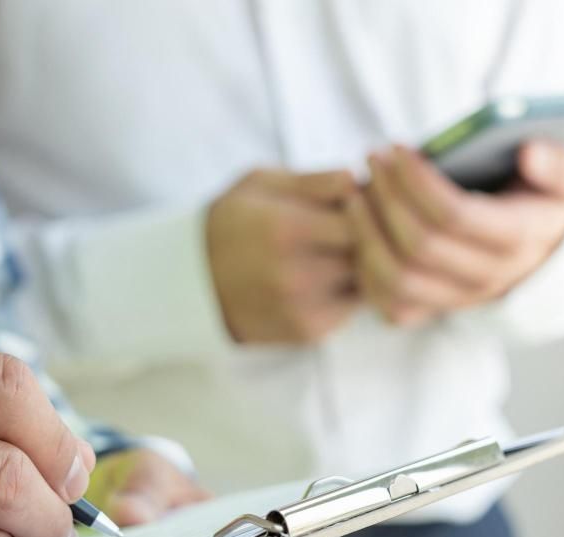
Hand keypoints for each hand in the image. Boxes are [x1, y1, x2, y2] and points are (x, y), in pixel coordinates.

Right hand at [206, 168, 360, 343]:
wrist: (193, 282)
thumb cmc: (232, 222)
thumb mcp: (261, 184)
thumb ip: (313, 180)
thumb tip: (357, 178)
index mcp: (285, 229)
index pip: (360, 218)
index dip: (367, 206)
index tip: (358, 199)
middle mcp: (296, 274)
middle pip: (368, 252)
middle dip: (370, 236)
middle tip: (361, 222)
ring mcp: (304, 308)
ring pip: (366, 282)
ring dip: (363, 264)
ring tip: (341, 246)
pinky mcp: (308, 332)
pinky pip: (351, 307)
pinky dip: (350, 289)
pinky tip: (329, 273)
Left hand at [349, 140, 563, 324]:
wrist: (543, 251)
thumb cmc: (545, 200)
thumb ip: (556, 164)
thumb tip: (529, 153)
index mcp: (520, 239)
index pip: (456, 216)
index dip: (418, 181)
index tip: (397, 147)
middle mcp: (489, 277)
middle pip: (420, 246)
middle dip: (388, 197)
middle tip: (372, 158)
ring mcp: (459, 299)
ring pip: (398, 279)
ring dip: (368, 233)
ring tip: (354, 191)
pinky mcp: (433, 309)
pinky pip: (388, 302)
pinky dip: (365, 267)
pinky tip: (359, 227)